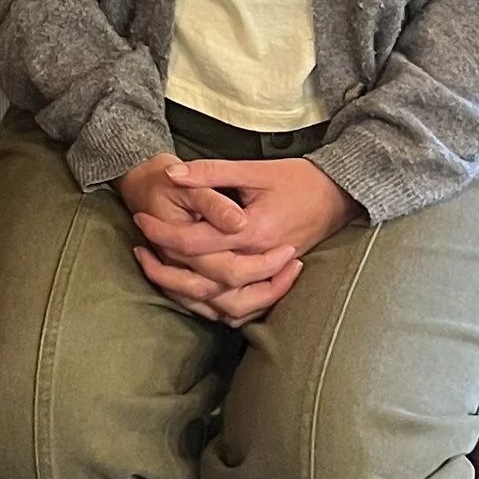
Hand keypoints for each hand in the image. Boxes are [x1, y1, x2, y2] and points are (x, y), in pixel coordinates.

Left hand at [120, 156, 356, 323]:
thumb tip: (173, 174)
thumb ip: (212, 172)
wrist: (338, 195)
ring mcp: (269, 276)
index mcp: (255, 231)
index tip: (140, 218)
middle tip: (140, 244)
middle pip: (205, 278)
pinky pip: (240, 310)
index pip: (197, 242)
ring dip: (187, 291)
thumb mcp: (253, 169)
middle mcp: (261, 260)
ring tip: (157, 269)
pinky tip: (190, 290)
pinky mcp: (273, 283)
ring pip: (221, 303)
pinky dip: (213, 306)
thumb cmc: (298, 178)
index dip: (164, 231)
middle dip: (167, 265)